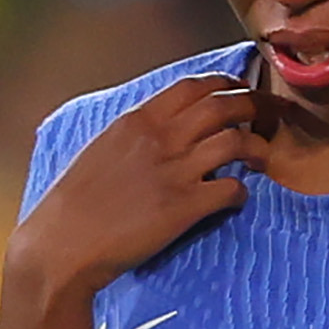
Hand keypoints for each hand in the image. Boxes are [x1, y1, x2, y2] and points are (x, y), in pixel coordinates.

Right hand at [10, 75, 254, 298]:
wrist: (63, 245)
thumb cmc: (74, 203)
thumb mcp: (101, 148)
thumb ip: (134, 133)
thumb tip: (159, 126)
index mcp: (138, 120)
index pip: (193, 86)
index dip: (223, 84)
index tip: (237, 90)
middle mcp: (160, 138)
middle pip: (223, 105)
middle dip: (252, 105)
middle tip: (265, 117)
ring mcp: (175, 171)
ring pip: (236, 140)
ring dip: (256, 147)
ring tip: (260, 158)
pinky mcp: (186, 207)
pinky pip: (232, 188)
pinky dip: (242, 191)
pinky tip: (237, 197)